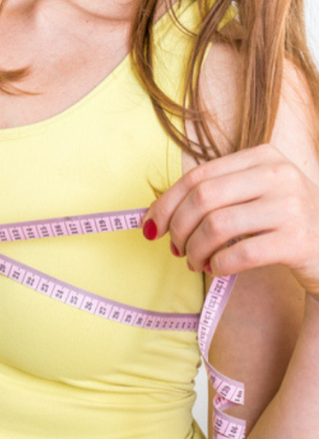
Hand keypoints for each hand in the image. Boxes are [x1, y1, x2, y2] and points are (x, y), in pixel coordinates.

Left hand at [141, 143, 318, 299]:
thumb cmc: (282, 224)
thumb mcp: (252, 197)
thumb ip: (211, 197)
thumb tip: (152, 216)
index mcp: (263, 157)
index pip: (198, 176)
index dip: (165, 204)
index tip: (150, 227)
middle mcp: (279, 174)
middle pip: (203, 198)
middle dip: (178, 228)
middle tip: (176, 249)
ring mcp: (292, 206)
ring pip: (217, 226)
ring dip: (195, 250)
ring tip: (195, 262)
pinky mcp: (300, 240)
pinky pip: (240, 254)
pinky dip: (219, 265)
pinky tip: (217, 269)